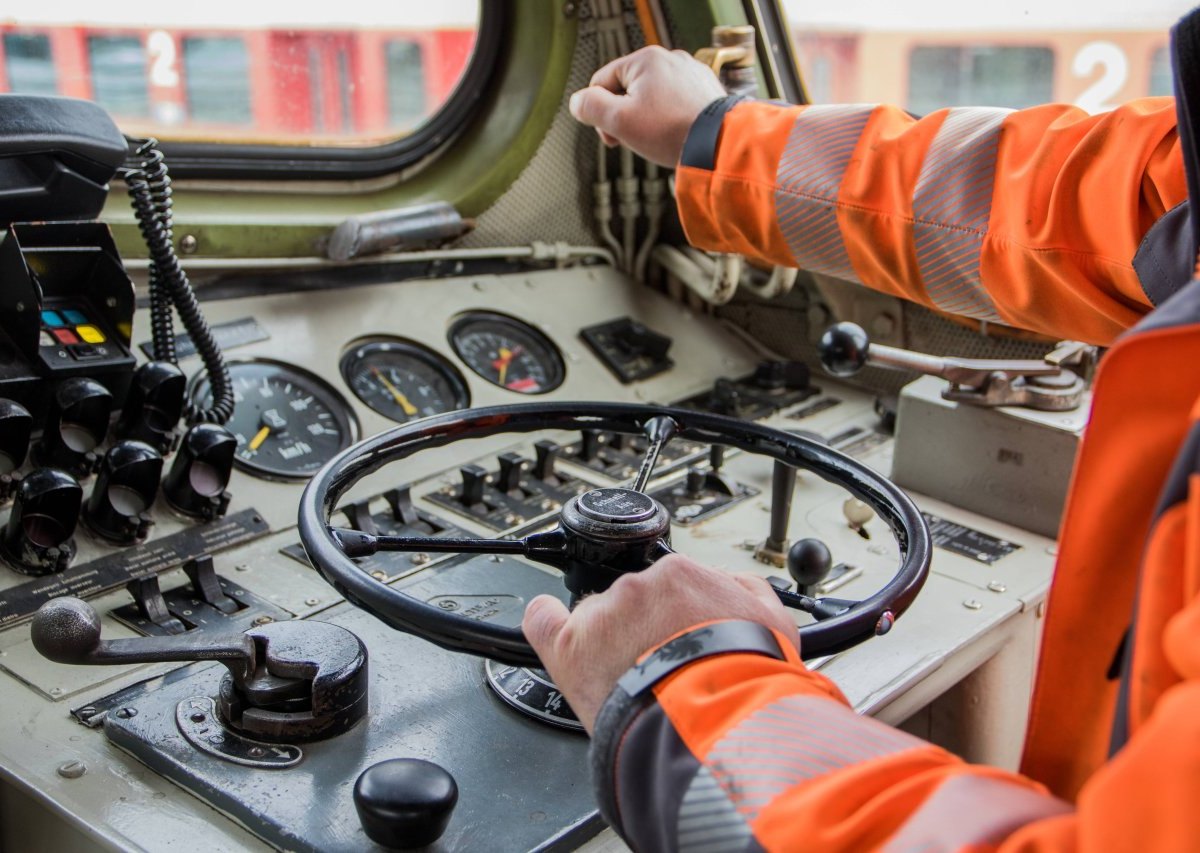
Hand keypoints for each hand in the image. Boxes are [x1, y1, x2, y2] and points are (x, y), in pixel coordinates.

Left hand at [522, 554, 797, 732]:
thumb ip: (748, 593)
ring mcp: (602, 617)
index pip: (668, 587)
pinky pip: (543, 622)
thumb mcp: (773, 624)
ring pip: (597, 621)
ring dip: (611, 645)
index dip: (673, 617)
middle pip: (631, 604)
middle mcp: (638, 588)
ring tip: (634, 682)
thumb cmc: (747, 679)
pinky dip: (544, 621)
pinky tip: (546, 620)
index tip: (678, 636)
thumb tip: (736, 585)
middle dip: (643, 631)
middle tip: (660, 668)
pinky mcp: (572, 648)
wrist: (719, 721)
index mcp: (682, 577)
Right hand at [568, 46, 727, 166]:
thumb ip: (590, 107)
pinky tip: (674, 135)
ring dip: (647, 120)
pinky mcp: (705, 90)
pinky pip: (675, 103)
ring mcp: (691, 73)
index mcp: (646, 60)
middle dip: (625, 117)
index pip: (602, 82)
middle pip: (628, 89)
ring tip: (658, 139)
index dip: (600, 113)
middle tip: (634, 140)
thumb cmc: (671, 132)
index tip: (612, 137)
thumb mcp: (619, 121)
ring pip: (652, 98)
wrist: (718, 144)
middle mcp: (670, 59)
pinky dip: (670, 119)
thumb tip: (577, 102)